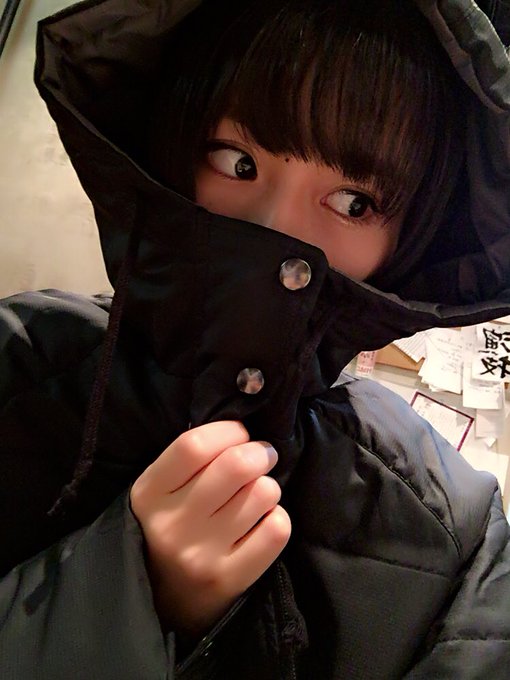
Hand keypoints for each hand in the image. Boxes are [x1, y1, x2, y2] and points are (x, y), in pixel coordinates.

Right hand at [130, 421, 290, 635]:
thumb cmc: (168, 526)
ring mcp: (201, 555)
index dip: (228, 431)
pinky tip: (262, 520)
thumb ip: (190, 458)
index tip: (238, 434)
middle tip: (261, 456)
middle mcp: (173, 525)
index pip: (195, 445)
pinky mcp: (230, 579)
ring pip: (262, 493)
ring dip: (268, 486)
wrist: (164, 600)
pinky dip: (277, 517)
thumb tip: (240, 428)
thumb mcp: (159, 489)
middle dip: (259, 452)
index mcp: (149, 494)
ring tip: (257, 493)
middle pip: (236, 465)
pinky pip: (277, 530)